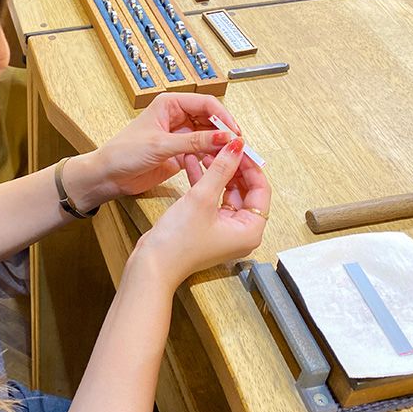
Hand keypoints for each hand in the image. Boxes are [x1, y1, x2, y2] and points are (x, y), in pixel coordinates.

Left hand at [63, 93, 241, 210]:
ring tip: (231, 157)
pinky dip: (212, 158)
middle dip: (225, 132)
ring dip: (220, 146)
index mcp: (170, 104)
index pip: (207, 103)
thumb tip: (224, 137)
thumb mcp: (161, 145)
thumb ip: (195, 142)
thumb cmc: (122, 153)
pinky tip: (218, 164)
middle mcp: (177, 117)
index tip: (235, 133)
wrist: (107, 176)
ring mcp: (179, 136)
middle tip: (238, 146)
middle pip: (211, 119)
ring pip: (209, 137)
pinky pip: (202, 152)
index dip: (224, 117)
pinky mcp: (180, 153)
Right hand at [126, 137, 271, 292]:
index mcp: (249, 230)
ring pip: (226, 192)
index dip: (250, 165)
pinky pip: (212, 199)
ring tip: (207, 151)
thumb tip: (236, 148)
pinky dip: (204, 182)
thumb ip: (221, 170)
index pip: (260, 190)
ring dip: (216, 172)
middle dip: (232, 167)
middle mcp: (240, 232)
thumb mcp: (201, 199)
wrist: (152, 264)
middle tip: (223, 147)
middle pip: (245, 190)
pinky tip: (193, 165)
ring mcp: (223, 229)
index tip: (239, 148)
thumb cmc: (177, 244)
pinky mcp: (206, 226)